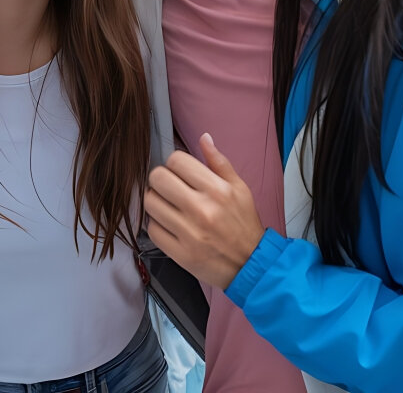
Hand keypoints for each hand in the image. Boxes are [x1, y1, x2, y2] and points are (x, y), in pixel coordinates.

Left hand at [143, 133, 265, 289]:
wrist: (252, 265)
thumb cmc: (244, 224)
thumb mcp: (240, 188)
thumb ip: (219, 162)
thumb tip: (203, 138)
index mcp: (217, 190)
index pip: (176, 161)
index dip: (175, 163)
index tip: (179, 172)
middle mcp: (201, 210)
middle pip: (158, 178)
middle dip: (161, 179)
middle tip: (169, 187)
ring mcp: (189, 233)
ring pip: (150, 202)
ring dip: (156, 201)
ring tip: (167, 205)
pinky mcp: (180, 254)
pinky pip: (152, 229)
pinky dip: (157, 225)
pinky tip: (169, 224)